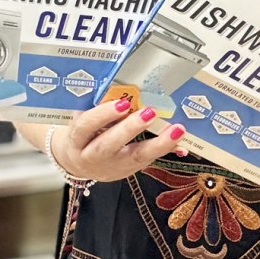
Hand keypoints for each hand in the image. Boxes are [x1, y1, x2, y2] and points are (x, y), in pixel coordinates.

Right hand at [49, 98, 187, 181]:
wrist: (78, 162)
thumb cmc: (84, 132)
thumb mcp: (83, 118)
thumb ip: (98, 106)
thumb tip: (123, 88)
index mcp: (77, 139)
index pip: (86, 127)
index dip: (103, 115)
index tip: (123, 103)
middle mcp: (92, 156)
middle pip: (109, 145)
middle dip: (130, 129)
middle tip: (150, 112)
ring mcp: (112, 166)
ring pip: (135, 158)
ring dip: (158, 144)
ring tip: (176, 129)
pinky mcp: (129, 171)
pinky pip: (149, 161)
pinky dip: (166, 151)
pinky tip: (182, 144)